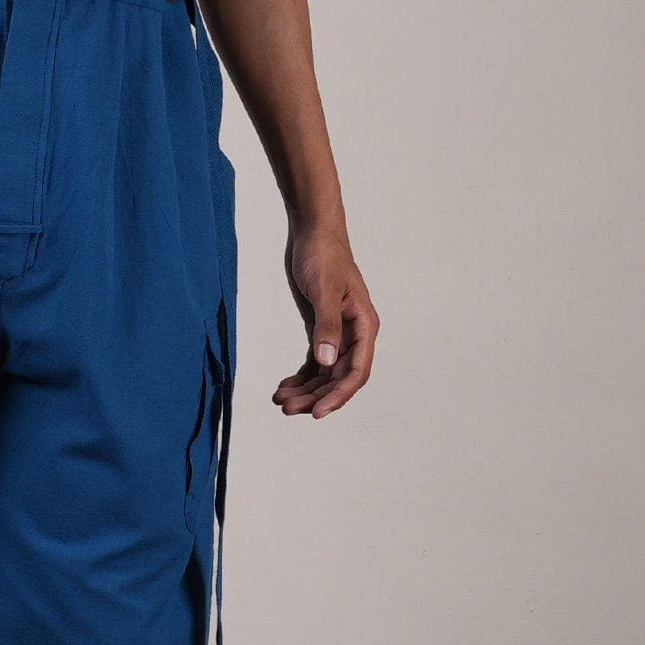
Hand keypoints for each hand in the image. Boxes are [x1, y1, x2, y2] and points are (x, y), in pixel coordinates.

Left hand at [273, 226, 378, 418]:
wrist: (312, 232)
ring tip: (280, 401)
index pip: (356, 371)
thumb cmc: (324, 255)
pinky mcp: (320, 328)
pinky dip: (301, 376)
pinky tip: (284, 386)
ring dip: (306, 390)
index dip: (338, 395)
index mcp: (364, 326)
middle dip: (315, 397)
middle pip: (338, 378)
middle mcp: (354, 334)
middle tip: (287, 409)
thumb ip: (326, 326)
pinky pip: (314, 362)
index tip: (317, 412)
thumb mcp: (324, 290)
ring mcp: (337, 332)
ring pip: (324, 373)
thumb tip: (326, 362)